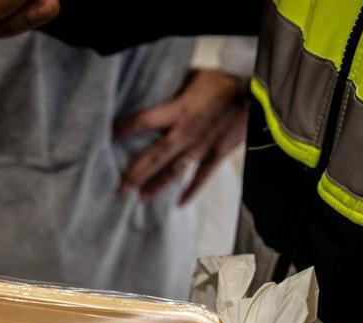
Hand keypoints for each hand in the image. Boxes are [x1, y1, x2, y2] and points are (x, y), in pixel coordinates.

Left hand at [114, 70, 248, 204]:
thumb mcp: (193, 77)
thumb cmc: (223, 80)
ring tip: (140, 198)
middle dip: (136, 174)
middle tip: (120, 189)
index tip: (106, 137)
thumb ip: (173, 88)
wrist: (256, 91)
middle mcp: (186, 133)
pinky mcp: (217, 155)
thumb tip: (153, 87)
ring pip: (175, 171)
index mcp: (178, 110)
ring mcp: (202, 147)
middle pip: (155, 156)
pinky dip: (191, 191)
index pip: (142, 122)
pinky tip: (179, 203)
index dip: (123, 130)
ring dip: (157, 186)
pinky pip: (202, 177)